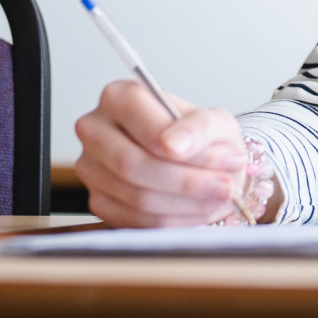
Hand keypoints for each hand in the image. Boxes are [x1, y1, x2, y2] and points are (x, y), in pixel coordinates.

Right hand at [73, 79, 257, 226]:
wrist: (198, 163)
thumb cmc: (201, 137)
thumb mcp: (215, 122)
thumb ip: (199, 127)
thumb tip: (174, 145)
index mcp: (119, 97)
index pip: (144, 127)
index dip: (181, 148)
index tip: (220, 159)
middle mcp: (95, 130)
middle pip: (132, 164)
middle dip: (188, 182)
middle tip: (227, 187)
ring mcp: (91, 168)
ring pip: (136, 196)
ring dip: (187, 203)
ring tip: (220, 197)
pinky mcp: (98, 201)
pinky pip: (135, 220)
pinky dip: (175, 219)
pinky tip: (199, 209)